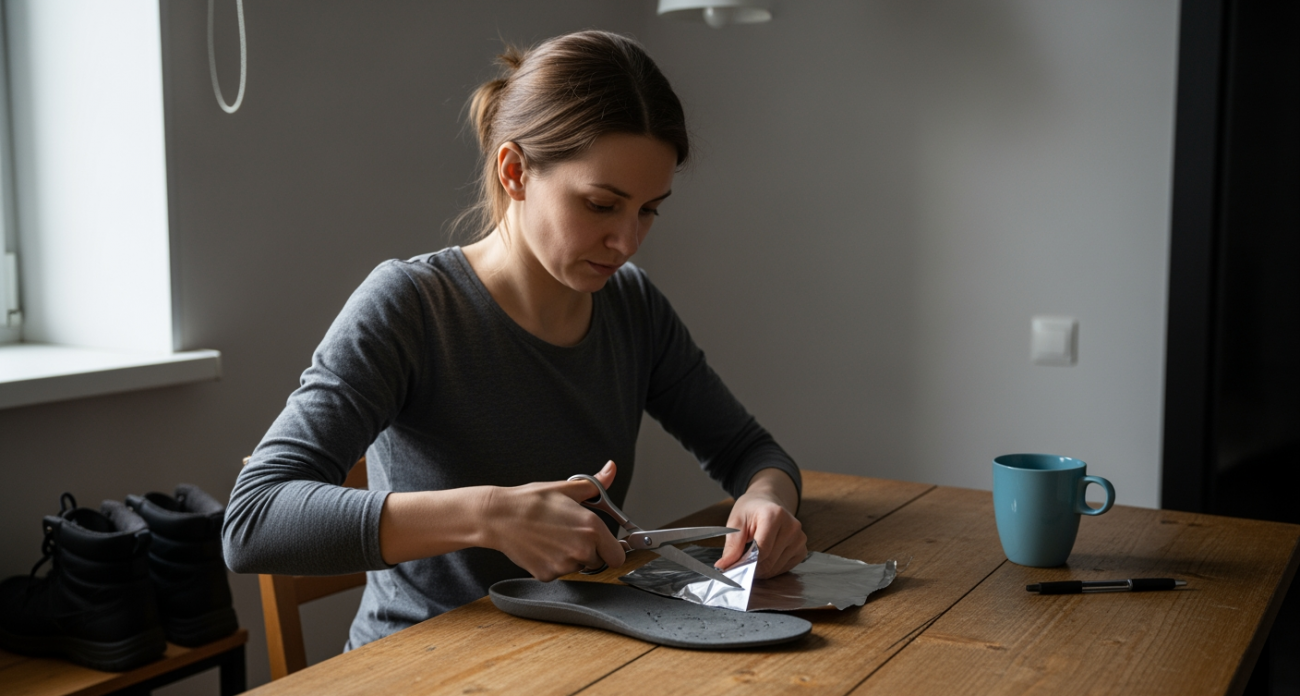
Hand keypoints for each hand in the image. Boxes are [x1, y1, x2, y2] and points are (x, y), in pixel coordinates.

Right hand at [480, 460, 626, 581]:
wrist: (500, 516)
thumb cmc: (532, 502)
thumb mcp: (567, 488)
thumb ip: (596, 484)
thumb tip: (611, 470)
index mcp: (592, 528)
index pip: (617, 556)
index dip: (610, 550)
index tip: (603, 545)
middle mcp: (582, 549)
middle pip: (597, 562)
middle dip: (588, 552)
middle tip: (570, 535)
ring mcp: (564, 565)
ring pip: (577, 567)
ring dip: (569, 557)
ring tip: (553, 538)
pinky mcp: (547, 575)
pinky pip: (558, 573)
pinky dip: (551, 564)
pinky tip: (542, 547)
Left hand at [716, 468, 805, 578]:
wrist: (767, 503)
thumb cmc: (751, 511)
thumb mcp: (736, 522)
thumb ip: (731, 545)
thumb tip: (723, 566)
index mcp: (775, 515)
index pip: (762, 550)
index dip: (746, 561)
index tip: (734, 565)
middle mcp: (792, 526)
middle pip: (769, 561)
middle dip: (752, 567)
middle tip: (740, 562)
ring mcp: (800, 539)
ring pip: (776, 568)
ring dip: (762, 569)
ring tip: (753, 557)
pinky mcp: (802, 549)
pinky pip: (784, 568)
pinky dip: (772, 568)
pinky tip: (766, 557)